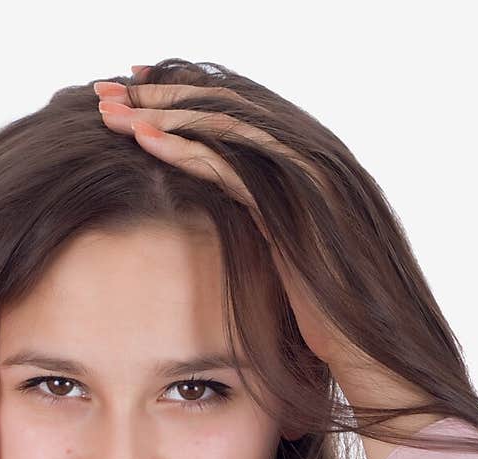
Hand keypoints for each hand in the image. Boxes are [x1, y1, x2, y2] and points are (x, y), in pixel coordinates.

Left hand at [92, 71, 359, 374]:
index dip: (182, 94)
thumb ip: (263, 222)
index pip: (233, 111)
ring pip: (221, 127)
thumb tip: (229, 219)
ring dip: (162, 113)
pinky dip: (183, 149)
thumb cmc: (328, 321)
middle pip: (223, 105)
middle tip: (109, 87)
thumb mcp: (286, 258)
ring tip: (111, 108)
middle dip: (162, 92)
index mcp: (303, 164)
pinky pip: (230, 166)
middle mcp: (308, 157)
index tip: (134, 89)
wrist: (368, 353)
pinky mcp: (295, 205)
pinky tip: (142, 139)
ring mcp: (305, 176)